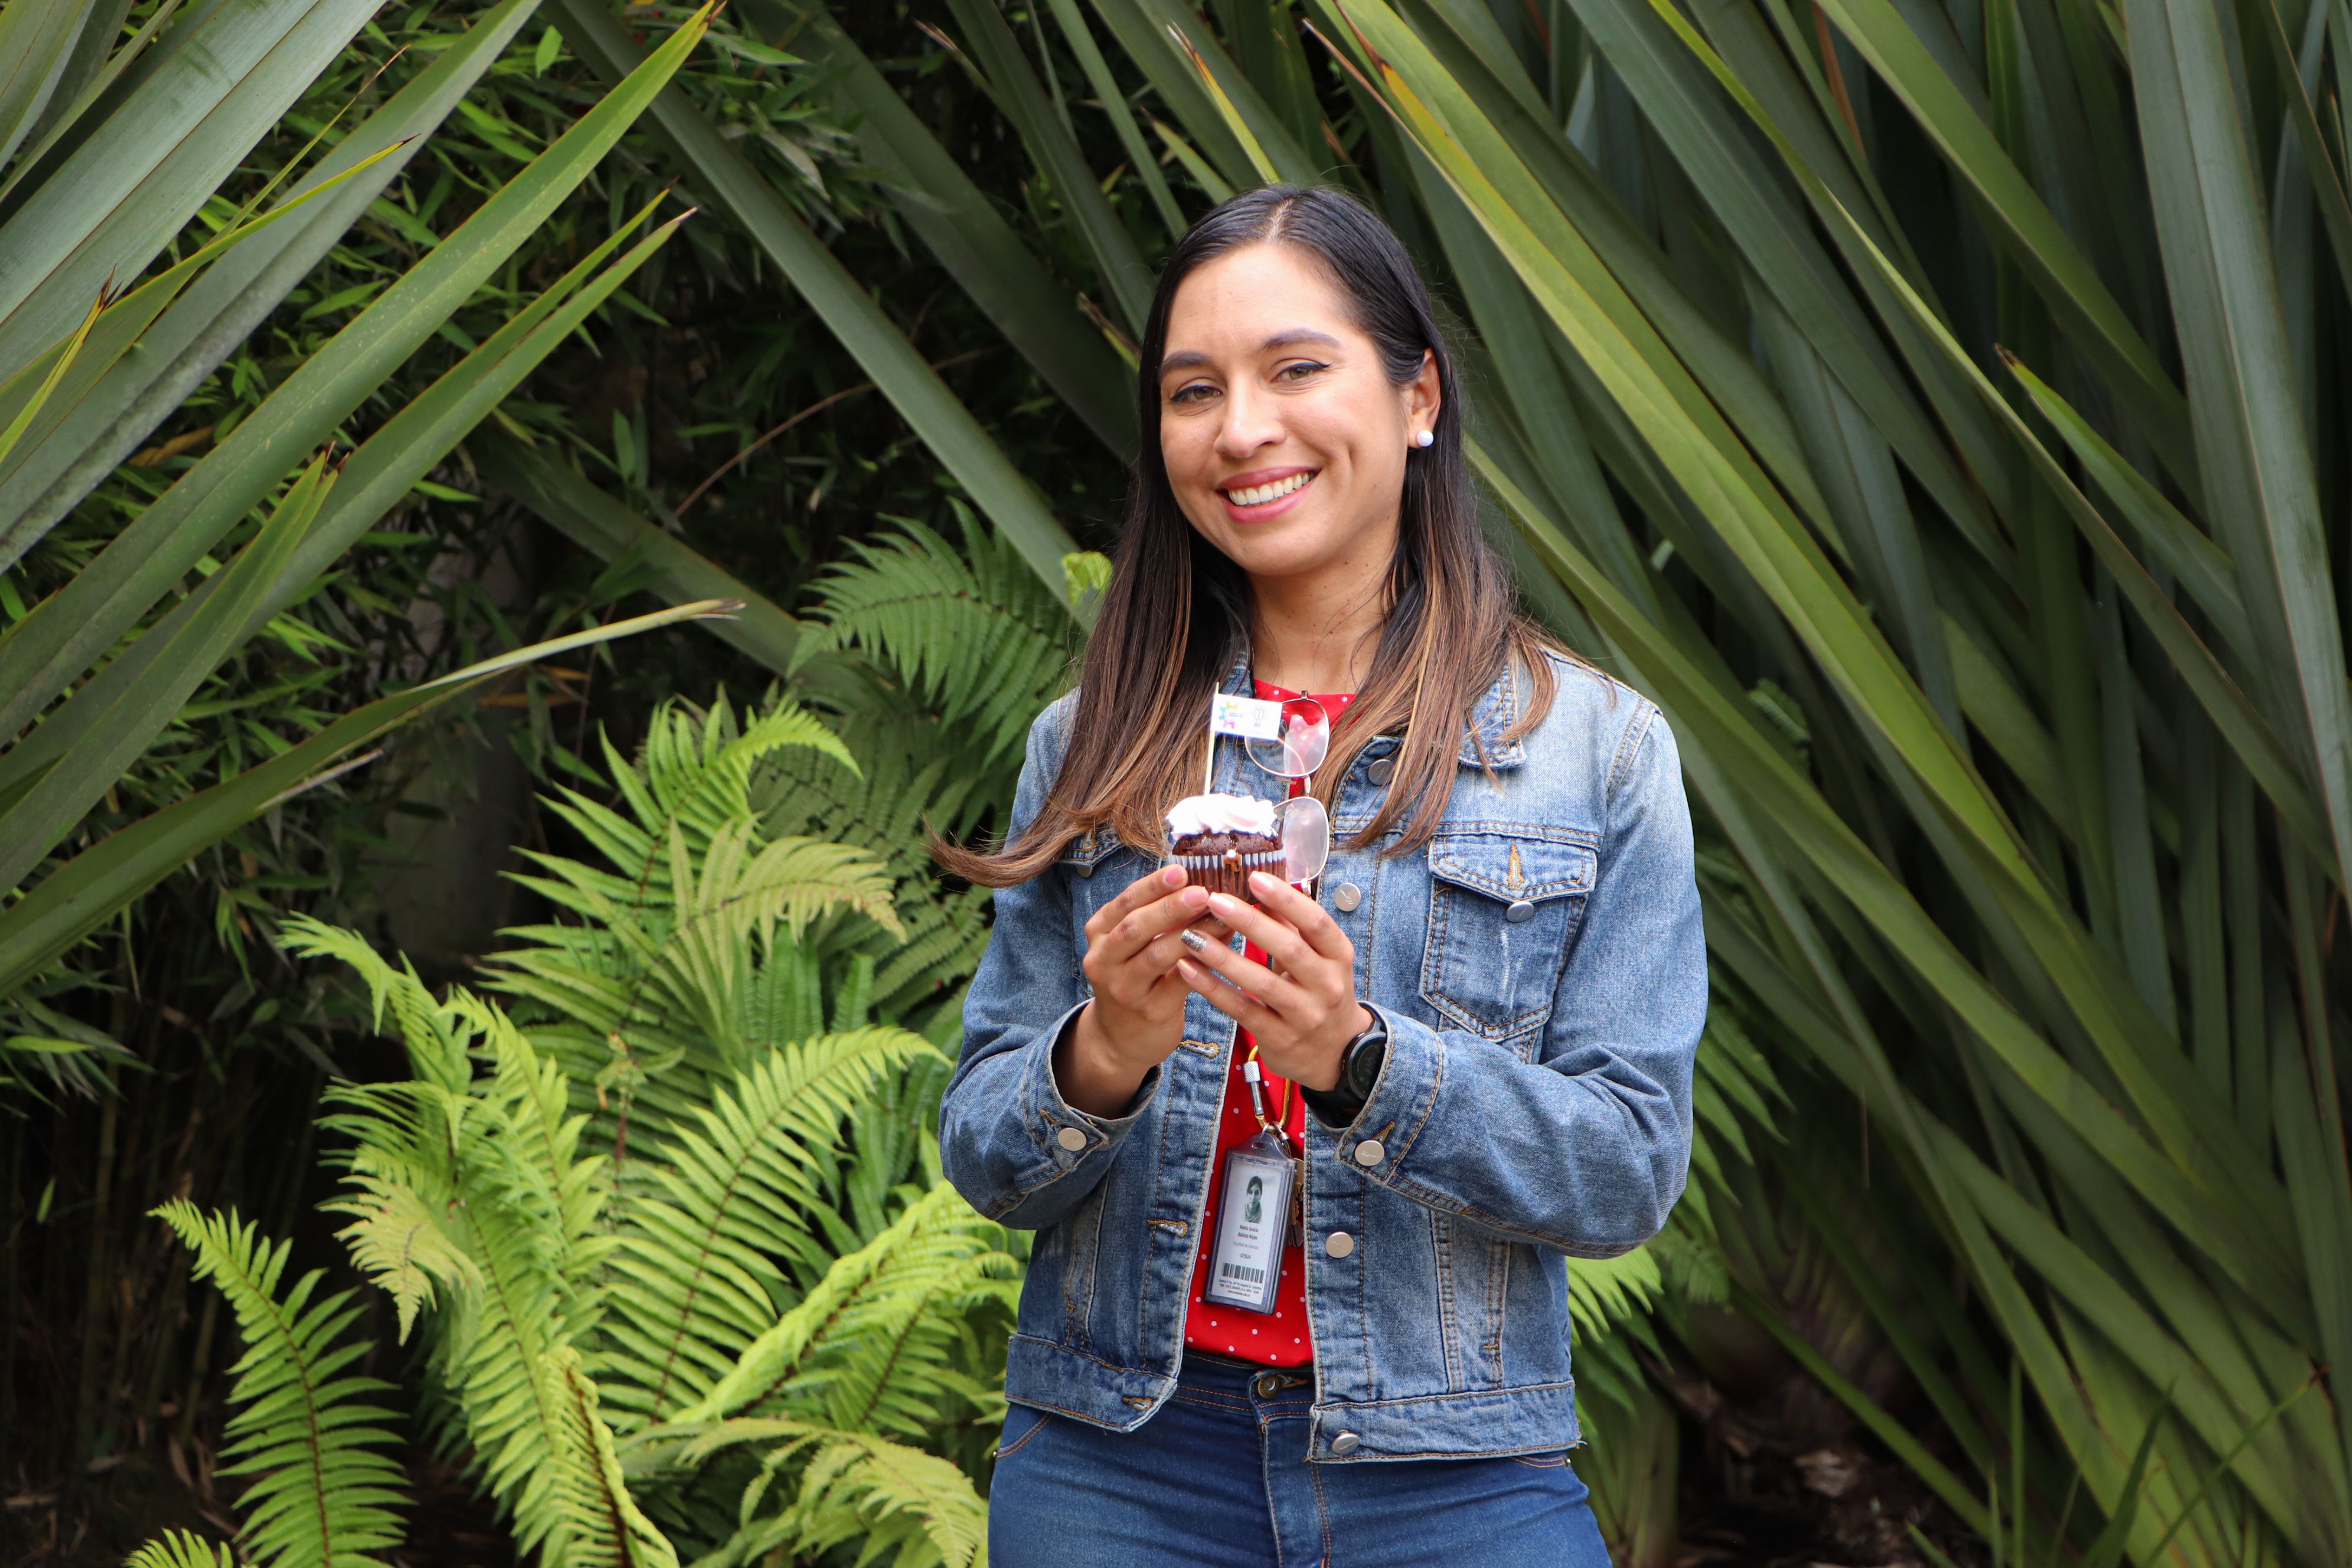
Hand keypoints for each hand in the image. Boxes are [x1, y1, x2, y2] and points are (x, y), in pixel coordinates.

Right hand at [1057, 865, 1217, 1116]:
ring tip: (1222, 917)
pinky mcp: (1150, 1012)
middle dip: (1170, 907)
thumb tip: (1199, 879)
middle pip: (1136, 928)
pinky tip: (1225, 947)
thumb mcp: (1129, 945)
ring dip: (1193, 934)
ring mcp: (1125, 989)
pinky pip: (1180, 982)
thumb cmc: (1135, 978)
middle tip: (1203, 892)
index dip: (1152, 886)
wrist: (1120, 1038)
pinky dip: (1204, 962)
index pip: (1124, 903)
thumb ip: (1153, 915)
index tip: (1180, 871)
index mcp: (1100, 934)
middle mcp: (1104, 960)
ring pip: (1158, 955)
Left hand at [1176, 872, 1372, 1091]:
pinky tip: (1188, 969)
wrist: (1336, 1053)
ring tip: (1190, 935)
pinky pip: (1242, 1010)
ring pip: (1261, 982)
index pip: (1316, 922)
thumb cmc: (1319, 991)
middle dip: (1249, 922)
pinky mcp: (1279, 1038)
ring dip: (1222, 957)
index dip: (1287, 899)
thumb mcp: (1319, 957)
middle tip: (1213, 900)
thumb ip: (1291, 923)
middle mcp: (1327, 986)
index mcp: (1339, 957)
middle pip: (1288, 949)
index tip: (1254, 877)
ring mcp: (1304, 1015)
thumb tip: (1262, 881)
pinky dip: (1213, 989)